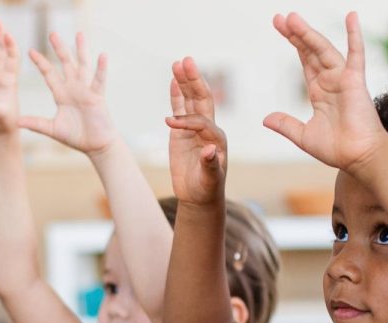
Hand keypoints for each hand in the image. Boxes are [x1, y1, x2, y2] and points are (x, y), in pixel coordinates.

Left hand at [23, 32, 115, 155]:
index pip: (49, 74)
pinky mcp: (97, 96)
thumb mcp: (52, 129)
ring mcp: (86, 90)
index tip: (30, 51)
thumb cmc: (76, 137)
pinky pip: (99, 80)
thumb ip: (36, 123)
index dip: (41, 63)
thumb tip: (16, 121)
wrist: (95, 146)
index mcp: (61, 94)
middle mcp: (73, 88)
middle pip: (65, 64)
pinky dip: (101, 68)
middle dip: (59, 48)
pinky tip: (102, 55)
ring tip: (79, 34)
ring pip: (82, 65)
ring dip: (80, 50)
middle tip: (52, 33)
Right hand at [166, 58, 227, 206]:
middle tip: (187, 61)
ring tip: (178, 62)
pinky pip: (180, 108)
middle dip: (194, 80)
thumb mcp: (210, 180)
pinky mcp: (182, 131)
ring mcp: (194, 128)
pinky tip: (174, 79)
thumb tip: (209, 149)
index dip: (187, 121)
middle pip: (201, 99)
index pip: (202, 122)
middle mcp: (208, 129)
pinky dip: (177, 94)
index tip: (170, 124)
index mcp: (217, 138)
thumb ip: (211, 165)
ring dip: (186, 81)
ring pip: (190, 100)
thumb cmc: (207, 189)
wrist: (199, 196)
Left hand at [264, 12, 387, 171]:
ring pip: (323, 50)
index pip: (304, 60)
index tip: (279, 26)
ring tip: (292, 18)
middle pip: (310, 51)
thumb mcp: (304, 136)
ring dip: (309, 33)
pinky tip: (351, 16)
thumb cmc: (337, 149)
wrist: (358, 158)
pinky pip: (356, 54)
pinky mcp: (355, 81)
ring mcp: (343, 79)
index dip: (293, 43)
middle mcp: (330, 81)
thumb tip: (265, 118)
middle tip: (279, 17)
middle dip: (295, 34)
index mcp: (319, 91)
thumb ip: (286, 125)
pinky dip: (354, 35)